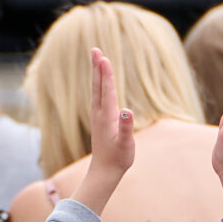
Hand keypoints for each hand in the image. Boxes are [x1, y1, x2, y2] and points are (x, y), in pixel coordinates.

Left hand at [77, 47, 135, 216]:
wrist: (104, 171)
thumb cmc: (118, 159)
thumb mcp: (126, 145)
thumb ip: (127, 128)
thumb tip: (127, 111)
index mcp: (107, 117)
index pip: (107, 90)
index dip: (106, 74)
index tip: (104, 58)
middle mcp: (100, 113)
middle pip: (98, 85)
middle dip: (97, 67)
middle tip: (95, 49)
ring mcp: (97, 116)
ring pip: (96, 89)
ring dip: (96, 73)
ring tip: (96, 58)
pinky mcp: (99, 120)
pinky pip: (97, 96)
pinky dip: (98, 84)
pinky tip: (99, 81)